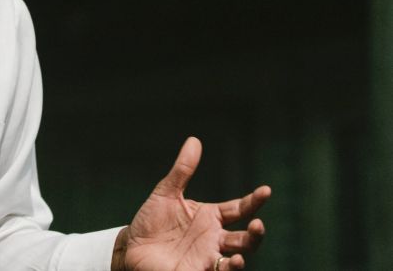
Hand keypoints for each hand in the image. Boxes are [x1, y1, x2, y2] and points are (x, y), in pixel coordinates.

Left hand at [113, 137, 270, 270]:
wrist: (131, 248)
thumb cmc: (151, 222)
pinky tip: (233, 261)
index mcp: (210, 217)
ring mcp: (208, 256)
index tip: (266, 190)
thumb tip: (194, 140)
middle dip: (256, 233)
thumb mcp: (166, 193)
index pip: (239, 208)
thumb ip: (182, 170)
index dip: (254, 201)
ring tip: (244, 248)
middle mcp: (214, 238)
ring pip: (237, 257)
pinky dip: (229, 268)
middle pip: (245, 238)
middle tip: (258, 224)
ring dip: (245, 252)